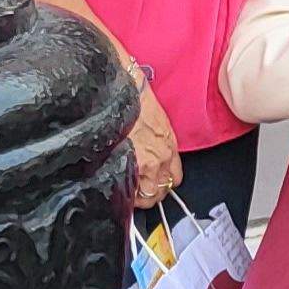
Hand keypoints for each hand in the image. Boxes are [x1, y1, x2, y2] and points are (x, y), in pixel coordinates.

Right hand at [126, 84, 181, 207]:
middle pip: (159, 192)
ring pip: (143, 196)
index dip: (163, 185)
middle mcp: (160, 159)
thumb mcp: (156, 122)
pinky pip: (125, 191)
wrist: (121, 91)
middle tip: (137, 192)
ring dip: (134, 196)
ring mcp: (142, 165)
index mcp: (169, 146)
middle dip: (149, 195)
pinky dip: (120, 193)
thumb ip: (158, 144)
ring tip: (123, 190)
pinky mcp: (123, 165)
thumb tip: (150, 157)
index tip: (154, 185)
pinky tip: (113, 186)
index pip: (175, 179)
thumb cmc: (135, 101)